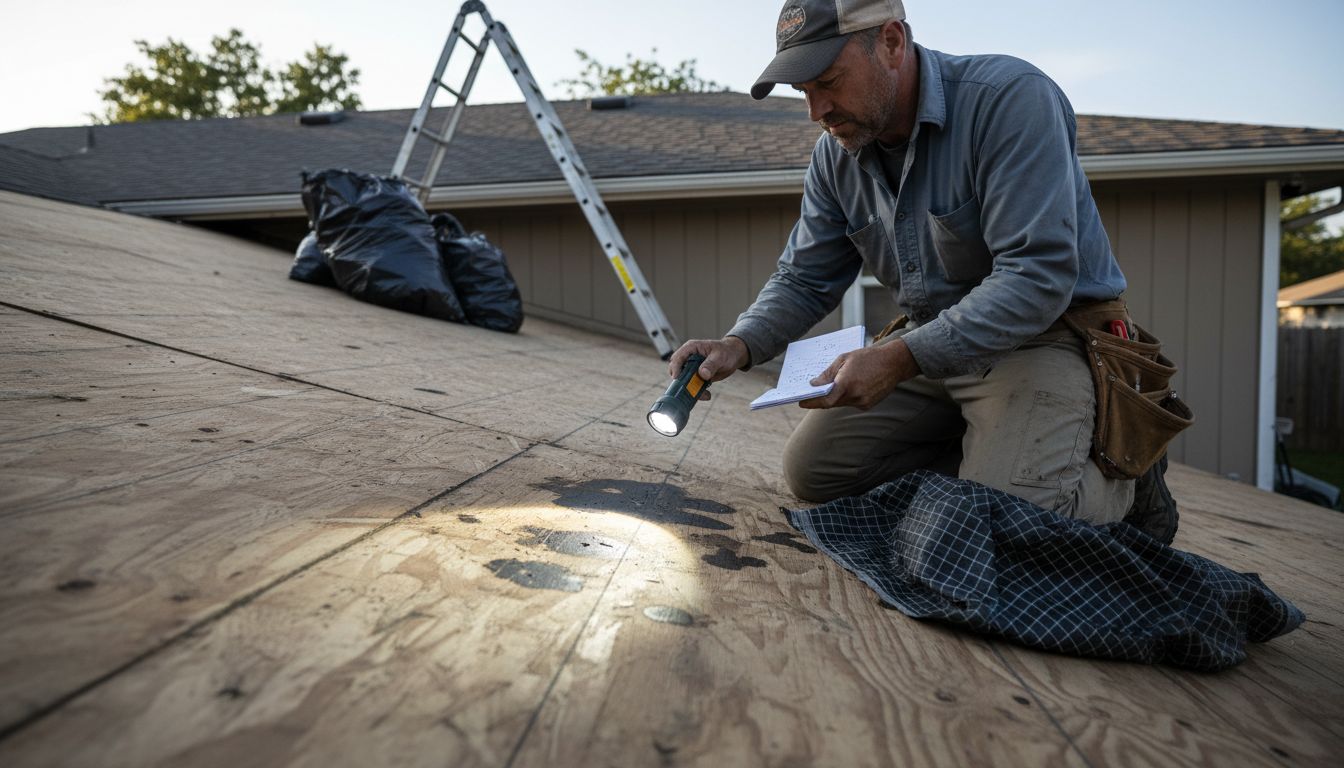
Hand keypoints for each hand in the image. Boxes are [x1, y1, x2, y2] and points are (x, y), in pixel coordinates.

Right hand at [666, 336, 749, 400]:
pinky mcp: (696, 377)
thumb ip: (711, 364)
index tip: (677, 377)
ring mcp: (691, 368)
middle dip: (681, 381)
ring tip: (704, 394)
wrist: (733, 357)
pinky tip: (707, 395)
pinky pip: (692, 386)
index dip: (675, 367)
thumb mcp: (720, 356)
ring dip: (690, 389)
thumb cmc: (726, 352)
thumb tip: (703, 373)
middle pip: (677, 370)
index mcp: (691, 348)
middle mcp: (688, 358)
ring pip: (684, 381)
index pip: (678, 357)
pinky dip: (697, 393)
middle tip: (689, 389)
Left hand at [800, 338, 920, 409]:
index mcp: (847, 382)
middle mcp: (855, 395)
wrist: (894, 363)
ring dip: (834, 398)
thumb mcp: (844, 359)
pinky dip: (846, 397)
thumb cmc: (868, 357)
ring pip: (841, 403)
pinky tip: (848, 388)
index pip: (825, 401)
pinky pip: (851, 403)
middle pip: (831, 403)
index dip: (812, 403)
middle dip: (821, 399)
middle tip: (810, 396)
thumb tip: (814, 385)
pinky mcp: (868, 405)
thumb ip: (828, 374)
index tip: (801, 402)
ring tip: (828, 389)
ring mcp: (863, 402)